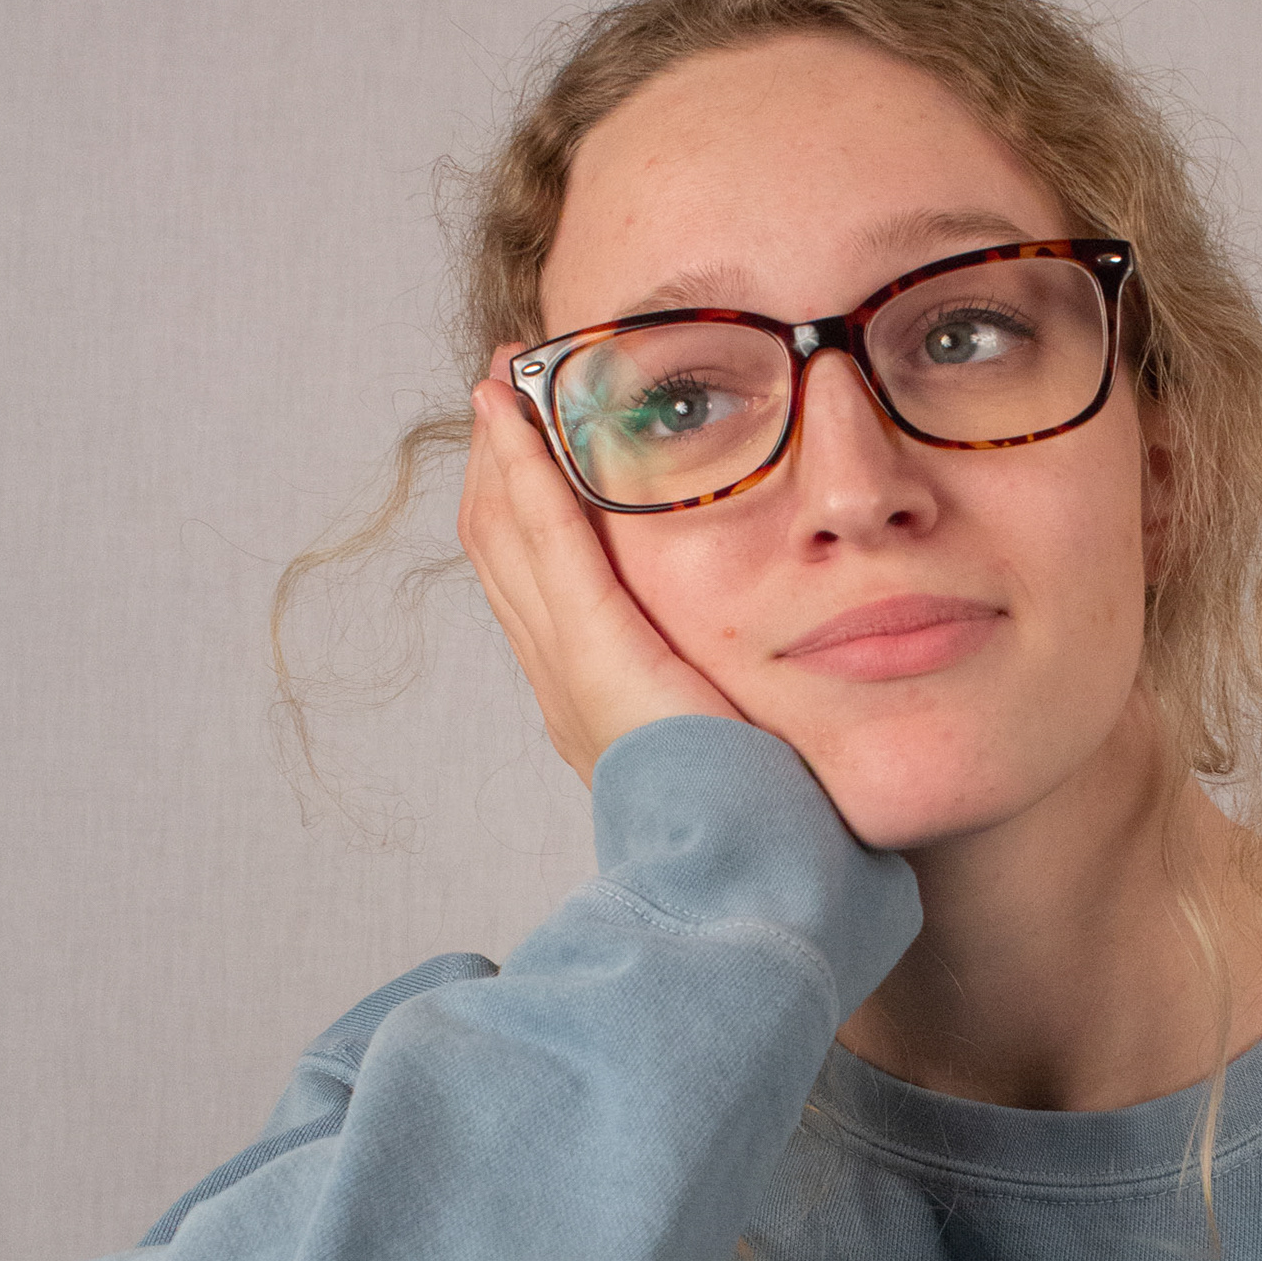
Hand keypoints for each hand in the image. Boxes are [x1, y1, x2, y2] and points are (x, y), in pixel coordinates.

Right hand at [458, 355, 742, 787]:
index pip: (535, 586)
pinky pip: (547, 545)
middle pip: (501, 553)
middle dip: (496, 466)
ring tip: (500, 382)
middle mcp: (562, 686)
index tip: (525, 440)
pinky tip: (517, 416)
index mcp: (590, 704)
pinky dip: (527, 473)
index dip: (521, 508)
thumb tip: (765, 660)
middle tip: (497, 389)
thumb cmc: (764, 821)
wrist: (746, 877)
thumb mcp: (739, 739)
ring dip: (501, 453)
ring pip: (506, 540)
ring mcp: (568, 671)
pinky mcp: (596, 656)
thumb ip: (730, 691)